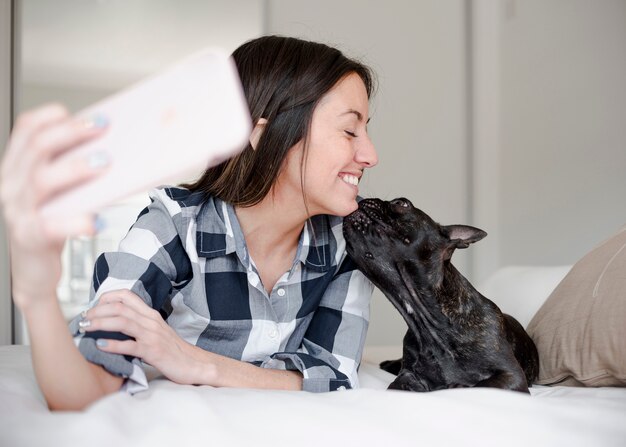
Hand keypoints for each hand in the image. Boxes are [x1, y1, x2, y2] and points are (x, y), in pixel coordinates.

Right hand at [0, 104, 108, 309]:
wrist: (34, 271)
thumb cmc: (51, 224)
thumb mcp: (58, 192)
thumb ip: (72, 170)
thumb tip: (110, 148)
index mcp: (18, 167)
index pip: (26, 129)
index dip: (53, 117)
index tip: (87, 115)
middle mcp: (12, 185)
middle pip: (37, 147)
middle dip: (72, 133)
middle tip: (103, 128)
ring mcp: (18, 211)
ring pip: (41, 180)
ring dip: (74, 168)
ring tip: (104, 164)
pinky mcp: (30, 237)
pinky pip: (50, 225)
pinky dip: (75, 222)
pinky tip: (95, 221)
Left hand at [81, 289, 211, 384]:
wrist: (194, 363)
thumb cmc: (173, 350)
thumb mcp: (156, 332)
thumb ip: (139, 325)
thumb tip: (116, 324)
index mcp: (151, 314)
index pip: (127, 296)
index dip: (107, 297)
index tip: (93, 307)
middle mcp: (151, 321)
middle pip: (120, 307)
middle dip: (97, 311)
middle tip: (82, 319)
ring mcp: (152, 335)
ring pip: (122, 322)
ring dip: (100, 323)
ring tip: (85, 328)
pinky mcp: (152, 351)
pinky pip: (129, 345)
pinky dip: (112, 344)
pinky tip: (99, 345)